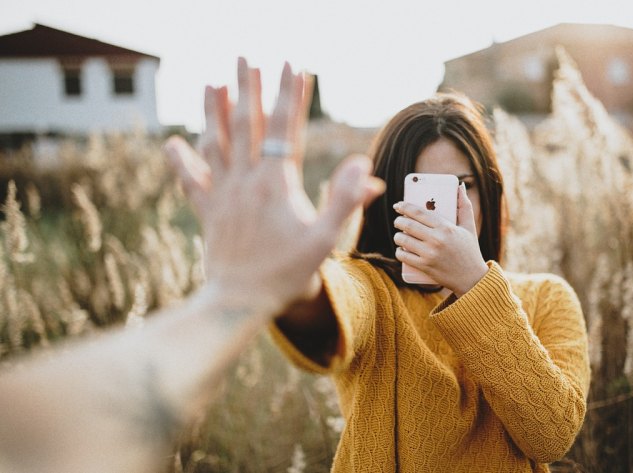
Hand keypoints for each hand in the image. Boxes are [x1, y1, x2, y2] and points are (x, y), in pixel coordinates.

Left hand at [165, 58, 383, 314]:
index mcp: (276, 183)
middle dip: (249, 88)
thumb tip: (365, 166)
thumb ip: (346, 200)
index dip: (291, 95)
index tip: (293, 65)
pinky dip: (181, 160)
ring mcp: (223, 194)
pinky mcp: (207, 211)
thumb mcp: (326, 239)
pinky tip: (172, 142)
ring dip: (214, 110)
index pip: (286, 128)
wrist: (241, 302)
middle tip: (247, 58)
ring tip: (213, 82)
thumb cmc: (288, 273)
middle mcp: (246, 181)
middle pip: (246, 124)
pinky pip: (191, 180)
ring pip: (215, 143)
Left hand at [393, 183, 488, 295]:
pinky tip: (401, 249)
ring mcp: (429, 254)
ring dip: (397, 236)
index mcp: (446, 227)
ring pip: (402, 239)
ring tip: (400, 235)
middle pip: (407, 225)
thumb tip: (460, 186)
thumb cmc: (470, 250)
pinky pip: (403, 255)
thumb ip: (464, 205)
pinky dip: (399, 251)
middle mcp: (436, 240)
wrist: (472, 278)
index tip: (398, 205)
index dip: (405, 207)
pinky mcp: (424, 267)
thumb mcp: (469, 227)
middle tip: (398, 221)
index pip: (419, 212)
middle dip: (399, 221)